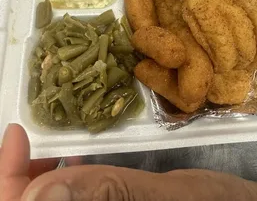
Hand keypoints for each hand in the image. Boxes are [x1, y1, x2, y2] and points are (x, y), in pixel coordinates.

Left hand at [1, 125, 256, 200]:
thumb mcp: (169, 197)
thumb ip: (112, 195)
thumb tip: (40, 195)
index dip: (9, 183)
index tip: (17, 133)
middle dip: (20, 176)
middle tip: (28, 136)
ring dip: (36, 176)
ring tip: (45, 143)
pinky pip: (73, 198)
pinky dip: (60, 178)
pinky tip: (68, 158)